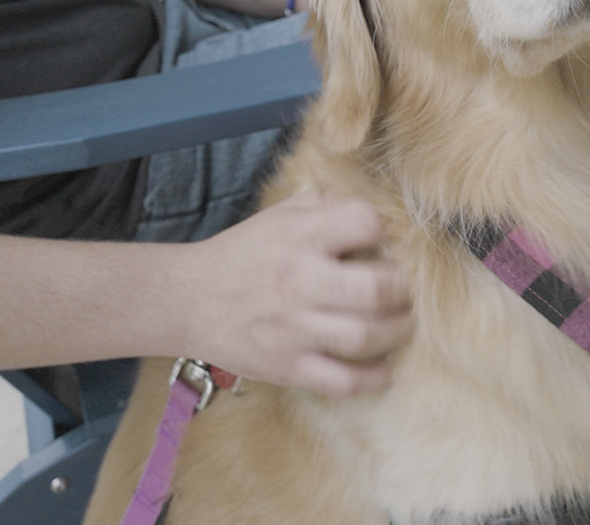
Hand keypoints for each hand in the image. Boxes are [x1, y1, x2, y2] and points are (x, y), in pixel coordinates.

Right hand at [180, 191, 412, 396]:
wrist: (188, 300)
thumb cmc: (240, 255)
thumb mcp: (276, 216)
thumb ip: (322, 207)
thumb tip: (367, 208)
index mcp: (298, 237)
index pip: (364, 223)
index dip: (380, 230)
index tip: (380, 242)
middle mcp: (299, 281)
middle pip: (376, 288)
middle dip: (401, 289)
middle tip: (401, 290)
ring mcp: (294, 328)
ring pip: (366, 336)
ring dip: (396, 330)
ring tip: (399, 323)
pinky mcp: (288, 367)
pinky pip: (343, 381)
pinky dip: (373, 378)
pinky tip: (383, 368)